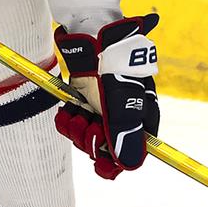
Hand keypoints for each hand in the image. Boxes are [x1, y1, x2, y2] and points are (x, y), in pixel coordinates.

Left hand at [54, 13, 158, 178]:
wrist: (92, 41)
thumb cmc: (113, 71)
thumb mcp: (122, 105)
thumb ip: (126, 135)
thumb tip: (130, 165)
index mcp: (141, 120)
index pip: (130, 154)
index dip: (114, 163)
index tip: (101, 165)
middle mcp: (122, 118)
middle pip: (105, 149)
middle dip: (92, 140)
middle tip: (89, 124)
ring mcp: (102, 111)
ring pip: (86, 137)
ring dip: (77, 128)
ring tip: (77, 112)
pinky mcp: (84, 103)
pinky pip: (72, 124)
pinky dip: (67, 120)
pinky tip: (68, 110)